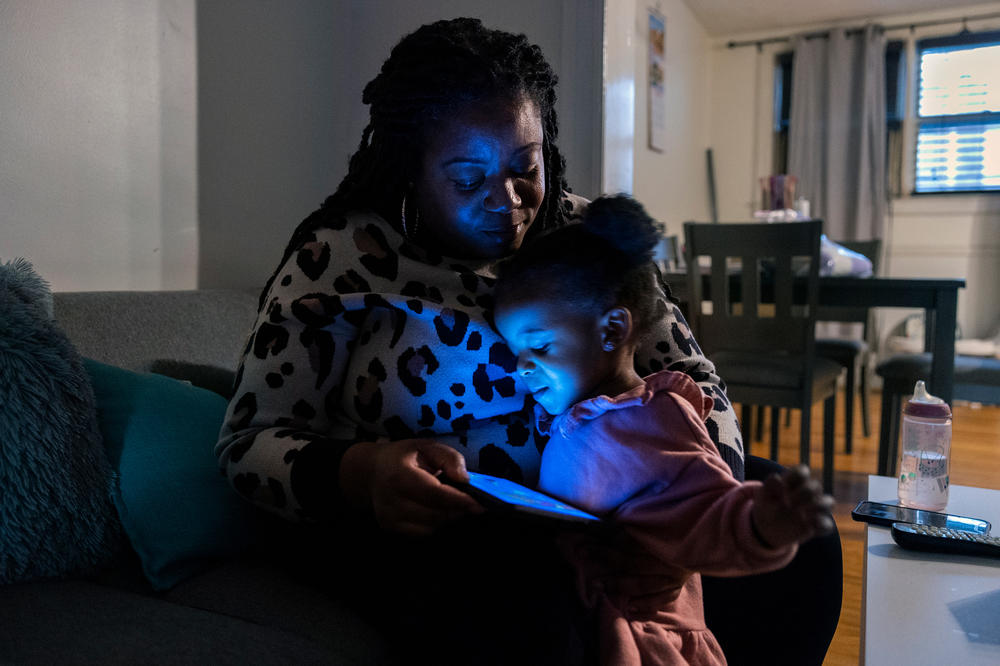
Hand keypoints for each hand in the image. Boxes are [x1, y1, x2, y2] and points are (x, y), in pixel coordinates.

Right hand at [340, 438, 484, 535]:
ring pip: (432, 527)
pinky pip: (423, 532)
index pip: (435, 494)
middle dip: (457, 509)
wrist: (371, 471)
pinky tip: (433, 508)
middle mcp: (391, 501)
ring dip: (447, 517)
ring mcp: (389, 518)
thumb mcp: (427, 446)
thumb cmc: (403, 457)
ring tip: (446, 500)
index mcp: (400, 476)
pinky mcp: (390, 528)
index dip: (460, 501)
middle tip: (468, 499)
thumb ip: (450, 458)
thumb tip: (465, 480)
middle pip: (436, 515)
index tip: (480, 504)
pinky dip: (435, 523)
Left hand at [751, 465, 833, 548]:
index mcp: (795, 481)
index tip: (782, 488)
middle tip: (787, 504)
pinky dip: (820, 525)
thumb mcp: (763, 494)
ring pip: (829, 502)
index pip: (802, 472)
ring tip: (802, 514)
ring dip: (817, 506)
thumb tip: (779, 480)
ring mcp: (814, 508)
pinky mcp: (817, 525)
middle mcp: (808, 492)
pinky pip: (827, 525)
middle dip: (801, 494)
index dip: (794, 478)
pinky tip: (807, 526)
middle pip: (815, 486)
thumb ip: (769, 484)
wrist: (769, 525)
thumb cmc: (768, 503)